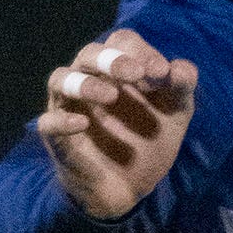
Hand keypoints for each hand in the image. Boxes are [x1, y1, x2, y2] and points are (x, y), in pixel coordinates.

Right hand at [35, 27, 197, 220]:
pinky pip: (49, 123)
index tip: (163, 73)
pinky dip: (62, 121)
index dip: (141, 51)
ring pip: (61, 79)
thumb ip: (181, 90)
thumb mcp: (174, 116)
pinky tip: (82, 124)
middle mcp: (89, 80)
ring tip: (111, 96)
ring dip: (85, 84)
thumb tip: (184, 68)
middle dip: (112, 59)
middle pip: (89, 53)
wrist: (130, 189)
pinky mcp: (57, 138)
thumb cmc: (148, 142)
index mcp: (116, 70)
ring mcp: (69, 107)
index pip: (122, 43)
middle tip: (136, 73)